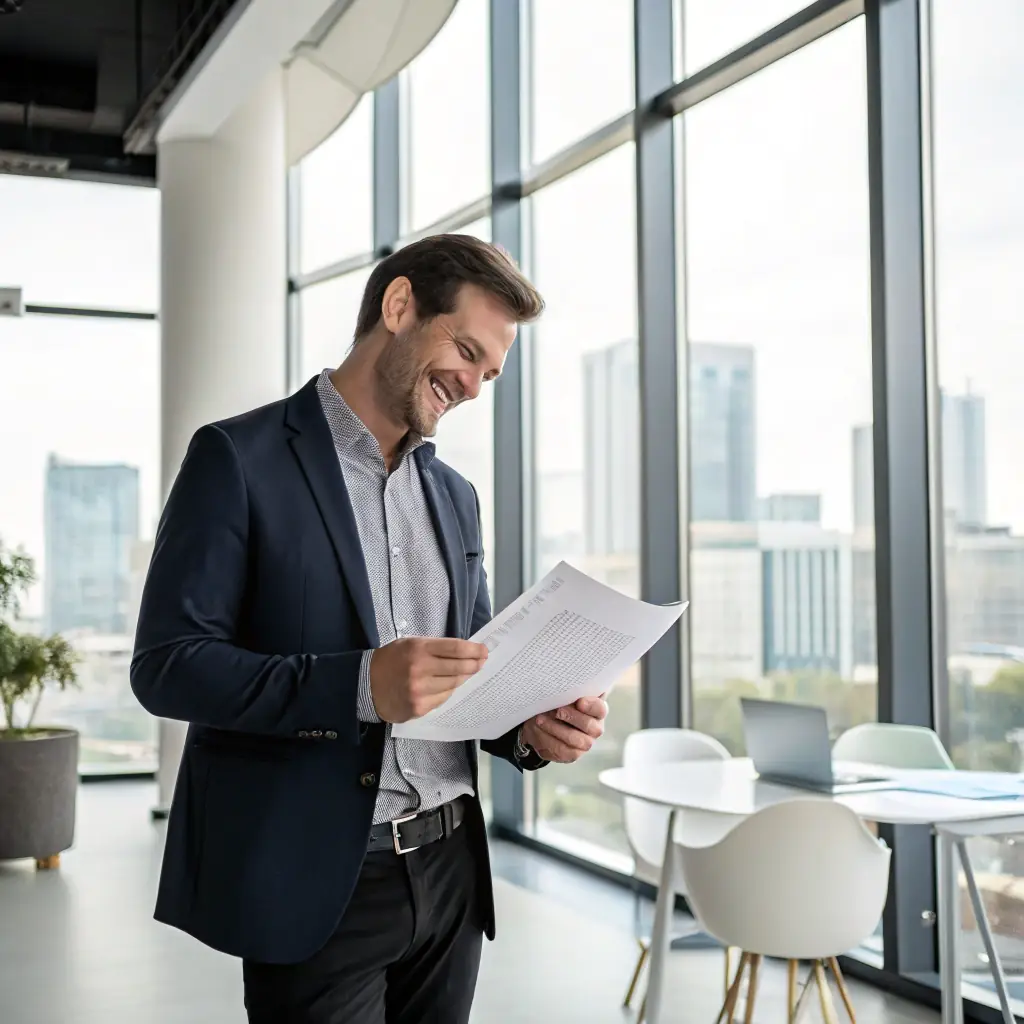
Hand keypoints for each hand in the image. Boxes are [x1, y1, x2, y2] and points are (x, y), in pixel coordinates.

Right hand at [370, 637, 487, 722]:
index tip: (484, 651)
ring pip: (453, 685)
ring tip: (468, 673)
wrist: (366, 685)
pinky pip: (443, 698)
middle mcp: (420, 670)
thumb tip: (464, 652)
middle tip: (482, 662)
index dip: (474, 650)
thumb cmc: (391, 660)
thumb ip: (435, 648)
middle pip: (459, 668)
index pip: (455, 649)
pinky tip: (447, 685)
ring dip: (463, 678)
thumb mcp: (410, 645)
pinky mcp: (419, 707)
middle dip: (474, 664)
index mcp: (418, 649)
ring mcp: (420, 691)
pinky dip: (448, 691)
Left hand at [520, 695, 607, 763]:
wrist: (541, 722)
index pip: (600, 708)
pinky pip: (561, 749)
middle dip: (572, 717)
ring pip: (575, 739)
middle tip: (557, 711)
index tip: (579, 701)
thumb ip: (568, 691)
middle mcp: (595, 728)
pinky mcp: (572, 754)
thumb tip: (564, 683)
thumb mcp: (563, 694)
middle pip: (590, 726)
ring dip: (555, 728)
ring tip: (540, 719)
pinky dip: (547, 738)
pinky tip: (538, 729)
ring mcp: (585, 743)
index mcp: (596, 710)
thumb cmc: (557, 703)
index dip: (592, 706)